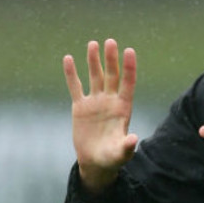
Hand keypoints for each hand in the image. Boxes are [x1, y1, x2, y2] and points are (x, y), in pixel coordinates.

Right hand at [63, 39, 138, 191]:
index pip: (128, 83)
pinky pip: (75, 87)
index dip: (129, 67)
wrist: (96, 161)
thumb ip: (127, 146)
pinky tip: (69, 59)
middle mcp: (110, 101)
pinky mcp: (80, 107)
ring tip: (93, 44)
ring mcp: (95, 102)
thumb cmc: (112, 158)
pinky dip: (72, 74)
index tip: (129, 50)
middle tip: (110, 41)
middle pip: (111, 75)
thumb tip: (134, 139)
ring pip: (94, 77)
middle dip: (110, 59)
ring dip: (94, 61)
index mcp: (123, 108)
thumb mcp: (121, 153)